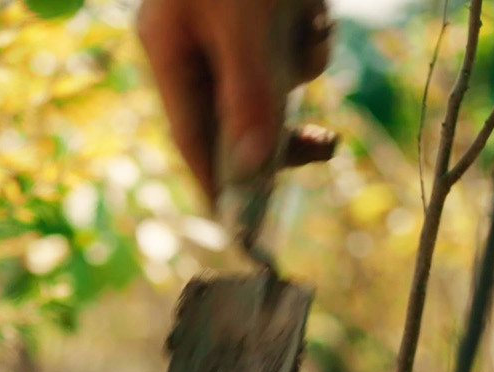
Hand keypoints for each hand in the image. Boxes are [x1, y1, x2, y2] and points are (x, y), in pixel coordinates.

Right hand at [137, 0, 339, 207]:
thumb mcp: (243, 23)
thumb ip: (247, 92)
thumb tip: (254, 167)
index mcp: (167, 44)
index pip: (189, 132)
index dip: (217, 182)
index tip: (241, 227)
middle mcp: (192, 40)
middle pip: (238, 111)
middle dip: (282, 125)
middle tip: (326, 144)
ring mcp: (229, 24)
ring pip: (277, 73)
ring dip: (304, 58)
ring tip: (309, 25)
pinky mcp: (263, 8)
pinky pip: (294, 40)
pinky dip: (311, 30)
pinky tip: (309, 6)